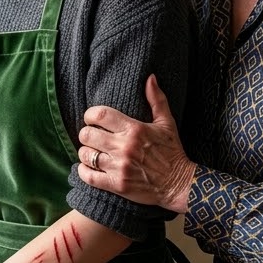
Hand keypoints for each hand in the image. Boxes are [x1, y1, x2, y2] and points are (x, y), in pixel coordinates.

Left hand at [78, 75, 194, 213]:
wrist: (179, 184)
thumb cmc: (172, 151)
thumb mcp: (167, 123)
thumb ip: (157, 99)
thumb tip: (150, 77)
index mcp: (134, 129)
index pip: (100, 115)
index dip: (90, 115)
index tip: (91, 119)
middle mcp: (124, 147)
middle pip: (87, 135)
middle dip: (86, 134)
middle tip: (91, 136)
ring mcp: (119, 167)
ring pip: (85, 155)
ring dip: (85, 153)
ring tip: (91, 152)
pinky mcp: (117, 185)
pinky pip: (88, 176)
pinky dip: (83, 171)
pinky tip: (88, 167)